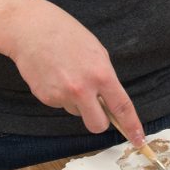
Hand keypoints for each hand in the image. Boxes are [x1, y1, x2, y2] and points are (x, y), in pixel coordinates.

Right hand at [4, 0, 145, 146]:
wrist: (31, 29)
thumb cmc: (67, 34)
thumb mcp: (97, 52)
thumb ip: (105, 78)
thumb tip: (109, 101)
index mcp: (101, 74)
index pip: (122, 107)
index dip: (132, 126)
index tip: (138, 139)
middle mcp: (82, 89)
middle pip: (97, 124)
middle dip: (98, 120)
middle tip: (94, 106)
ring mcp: (62, 95)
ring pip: (77, 112)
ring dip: (76, 101)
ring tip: (67, 75)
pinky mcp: (46, 98)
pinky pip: (60, 104)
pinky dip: (60, 94)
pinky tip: (54, 75)